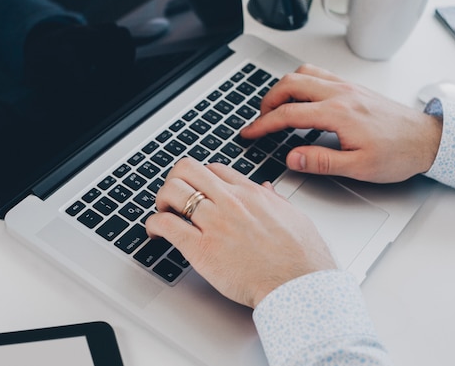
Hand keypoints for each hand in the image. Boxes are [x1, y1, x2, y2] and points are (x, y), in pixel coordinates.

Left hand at [145, 158, 336, 307]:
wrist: (297, 285)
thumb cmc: (301, 258)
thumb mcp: (294, 217)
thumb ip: (276, 200)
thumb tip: (267, 190)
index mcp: (251, 194)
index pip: (214, 169)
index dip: (200, 177)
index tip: (197, 189)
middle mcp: (230, 202)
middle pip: (188, 170)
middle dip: (175, 179)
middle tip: (174, 196)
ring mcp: (214, 223)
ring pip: (173, 191)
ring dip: (162, 199)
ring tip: (163, 212)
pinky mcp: (201, 248)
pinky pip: (166, 224)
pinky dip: (153, 224)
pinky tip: (155, 232)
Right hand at [240, 64, 442, 182]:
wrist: (428, 139)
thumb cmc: (399, 153)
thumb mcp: (359, 167)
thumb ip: (321, 161)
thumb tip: (292, 157)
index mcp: (338, 113)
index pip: (288, 114)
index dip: (263, 124)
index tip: (249, 132)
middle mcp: (341, 94)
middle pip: (291, 84)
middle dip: (268, 100)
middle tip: (260, 119)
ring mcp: (347, 87)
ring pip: (304, 73)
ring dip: (284, 87)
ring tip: (276, 106)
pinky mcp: (354, 87)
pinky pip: (320, 73)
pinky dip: (302, 81)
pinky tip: (302, 97)